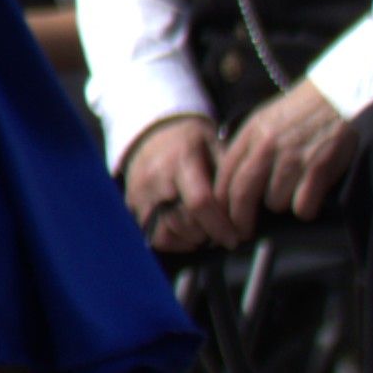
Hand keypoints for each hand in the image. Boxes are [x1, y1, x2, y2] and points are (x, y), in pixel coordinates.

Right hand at [117, 114, 228, 252]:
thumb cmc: (191, 140)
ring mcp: (139, 193)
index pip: (199, 202)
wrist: (153, 130)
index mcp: (181, 161)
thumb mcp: (215, 145)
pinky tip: (185, 233)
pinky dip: (171, 241)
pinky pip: (150, 235)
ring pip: (164, 234)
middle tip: (221, 233)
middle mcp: (156, 179)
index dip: (219, 226)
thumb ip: (228, 176)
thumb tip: (242, 209)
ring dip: (189, 240)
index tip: (235, 237)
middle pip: (182, 222)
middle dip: (207, 235)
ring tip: (203, 232)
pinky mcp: (130, 204)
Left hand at [207, 81, 357, 239]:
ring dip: (281, 205)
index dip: (220, 203)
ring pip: (274, 203)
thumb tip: (230, 180)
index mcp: (249, 135)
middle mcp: (266, 148)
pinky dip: (306, 208)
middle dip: (240, 219)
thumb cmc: (300, 112)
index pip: (224, 177)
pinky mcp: (318, 169)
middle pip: (241, 195)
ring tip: (292, 192)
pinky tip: (311, 198)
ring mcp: (291, 159)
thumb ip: (247, 148)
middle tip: (243, 233)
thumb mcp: (264, 121)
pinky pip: (302, 207)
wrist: (338, 96)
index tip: (222, 219)